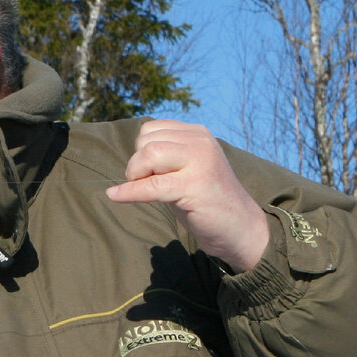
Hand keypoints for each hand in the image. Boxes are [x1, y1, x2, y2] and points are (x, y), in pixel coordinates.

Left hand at [105, 120, 268, 272]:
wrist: (240, 228)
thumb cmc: (205, 201)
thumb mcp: (185, 169)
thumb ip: (163, 157)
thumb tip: (130, 159)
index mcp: (198, 134)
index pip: (151, 129)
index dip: (140, 152)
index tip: (150, 173)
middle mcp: (200, 142)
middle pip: (146, 141)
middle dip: (137, 165)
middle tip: (149, 185)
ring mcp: (200, 162)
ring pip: (148, 155)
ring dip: (137, 176)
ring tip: (152, 192)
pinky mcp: (194, 185)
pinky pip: (150, 185)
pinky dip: (130, 192)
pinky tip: (116, 196)